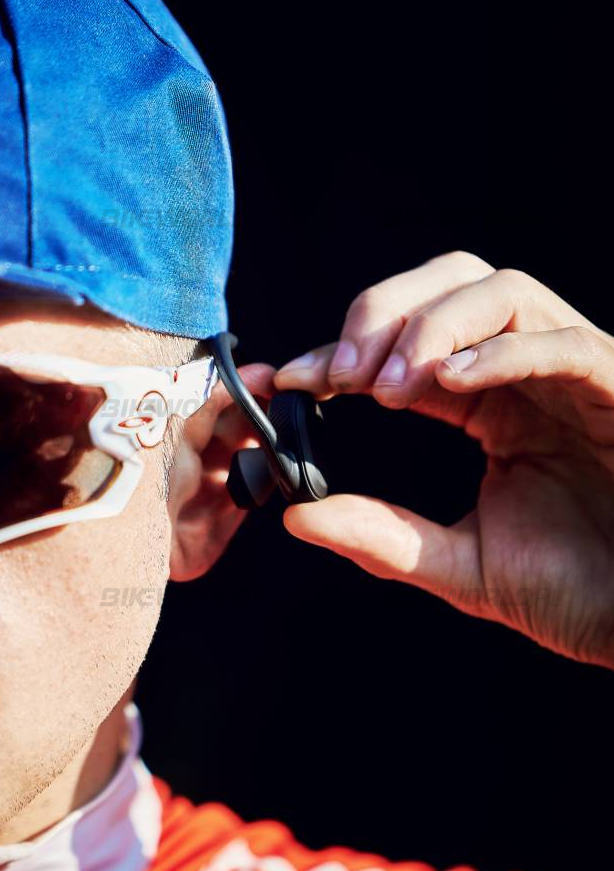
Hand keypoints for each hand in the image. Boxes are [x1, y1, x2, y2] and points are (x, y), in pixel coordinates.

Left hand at [273, 250, 613, 669]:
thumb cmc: (578, 591)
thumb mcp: (464, 565)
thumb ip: (384, 538)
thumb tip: (296, 516)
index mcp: (490, 398)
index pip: (408, 341)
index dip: (345, 348)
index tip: (292, 377)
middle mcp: (529, 369)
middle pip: (452, 280)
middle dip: (383, 313)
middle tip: (340, 374)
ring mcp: (576, 372)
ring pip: (503, 291)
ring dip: (430, 326)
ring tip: (389, 389)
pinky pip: (567, 345)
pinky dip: (503, 351)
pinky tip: (451, 380)